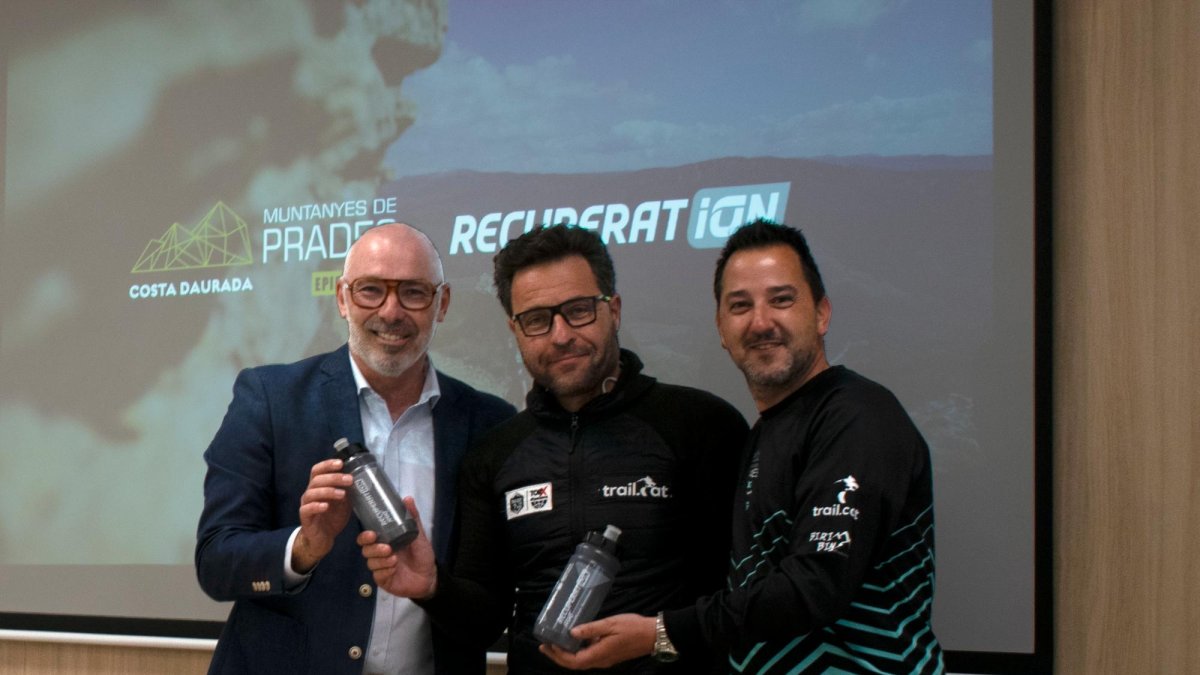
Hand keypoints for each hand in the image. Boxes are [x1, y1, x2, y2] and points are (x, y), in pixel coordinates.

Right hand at [292, 458, 353, 572]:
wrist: (323, 538)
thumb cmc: (333, 517)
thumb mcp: (344, 502)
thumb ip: (348, 491)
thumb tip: (363, 479)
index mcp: (319, 487)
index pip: (317, 470)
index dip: (327, 465)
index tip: (341, 463)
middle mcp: (310, 493)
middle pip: (317, 479)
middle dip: (333, 477)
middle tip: (349, 480)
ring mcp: (306, 505)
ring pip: (311, 493)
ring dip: (327, 491)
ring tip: (342, 494)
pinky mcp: (305, 518)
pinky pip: (306, 509)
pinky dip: (316, 506)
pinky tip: (325, 506)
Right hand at [358, 497, 437, 598]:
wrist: (429, 576)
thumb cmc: (422, 554)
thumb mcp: (418, 535)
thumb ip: (413, 518)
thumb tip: (407, 498)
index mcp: (385, 541)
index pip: (367, 537)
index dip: (365, 535)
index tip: (372, 533)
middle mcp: (379, 554)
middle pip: (365, 550)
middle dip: (374, 548)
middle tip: (386, 548)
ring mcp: (380, 567)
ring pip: (370, 563)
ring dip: (381, 560)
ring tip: (394, 559)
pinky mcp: (383, 580)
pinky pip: (378, 575)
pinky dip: (385, 571)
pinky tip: (394, 569)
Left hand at [539, 614, 656, 669]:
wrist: (653, 635)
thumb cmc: (632, 628)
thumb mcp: (610, 624)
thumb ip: (591, 629)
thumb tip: (571, 632)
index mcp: (599, 654)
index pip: (573, 661)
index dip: (558, 656)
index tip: (547, 646)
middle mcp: (600, 661)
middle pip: (575, 664)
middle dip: (558, 657)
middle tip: (545, 646)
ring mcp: (605, 659)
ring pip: (581, 661)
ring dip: (566, 655)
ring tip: (556, 643)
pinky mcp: (609, 655)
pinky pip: (589, 656)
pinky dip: (578, 651)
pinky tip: (575, 639)